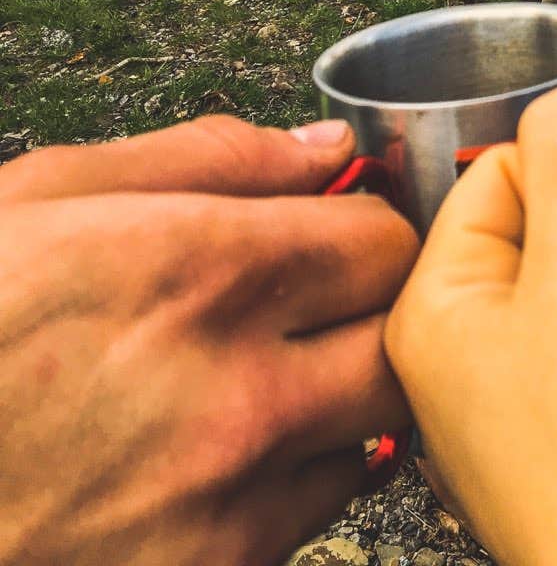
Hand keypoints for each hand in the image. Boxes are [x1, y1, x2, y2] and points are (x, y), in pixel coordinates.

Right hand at [0, 115, 418, 565]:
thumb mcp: (46, 195)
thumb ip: (205, 157)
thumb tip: (313, 145)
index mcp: (202, 272)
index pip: (381, 237)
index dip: (367, 222)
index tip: (340, 226)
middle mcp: (234, 391)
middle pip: (402, 340)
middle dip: (378, 310)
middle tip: (327, 300)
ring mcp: (223, 504)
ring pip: (367, 435)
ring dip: (335, 397)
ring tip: (259, 376)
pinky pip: (304, 520)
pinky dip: (284, 481)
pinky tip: (215, 452)